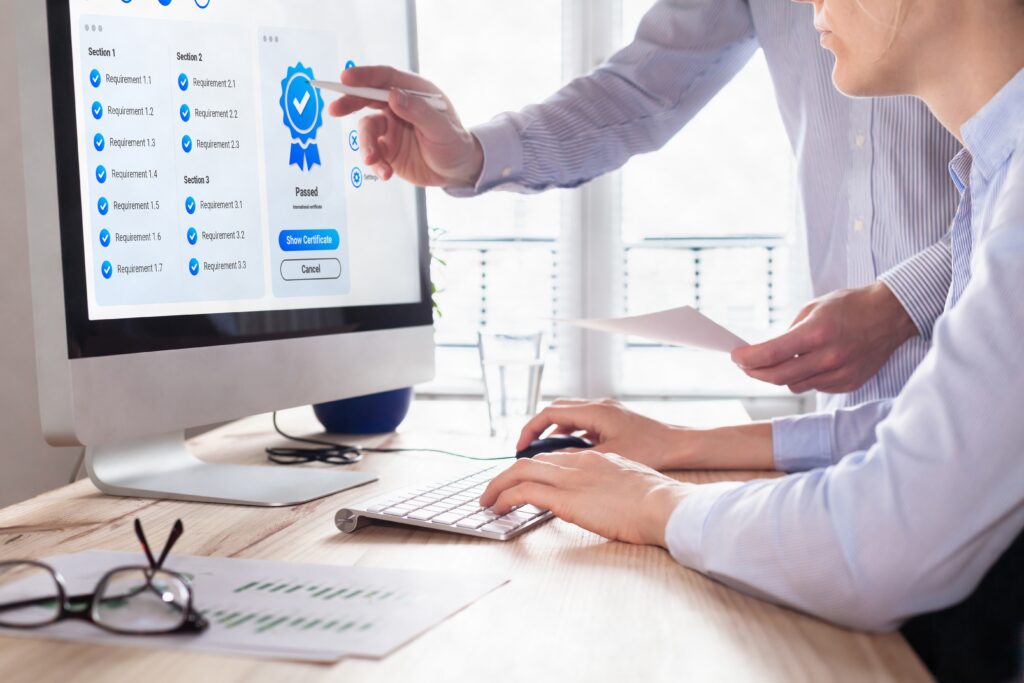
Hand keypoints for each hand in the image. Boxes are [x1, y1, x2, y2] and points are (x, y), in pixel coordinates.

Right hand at [326, 66, 483, 186]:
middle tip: (334, 110)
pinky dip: (375, 163)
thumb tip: (393, 95)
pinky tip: (386, 173)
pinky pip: (372, 153)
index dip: (365, 76)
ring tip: (373, 161)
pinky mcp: (386, 149)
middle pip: (367, 98)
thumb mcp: (442, 129)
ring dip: (366, 146)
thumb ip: (418, 111)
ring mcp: (390, 127)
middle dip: (349, 102)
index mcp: (414, 92)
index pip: (386, 78)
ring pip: (367, 130)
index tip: (346, 78)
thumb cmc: (455, 144)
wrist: (457, 172)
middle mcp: (399, 106)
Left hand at [480, 451, 692, 546]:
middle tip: (494, 490)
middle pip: (531, 462)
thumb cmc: (657, 502)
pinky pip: (524, 492)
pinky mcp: (565, 498)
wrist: (664, 505)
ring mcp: (571, 478)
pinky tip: (498, 508)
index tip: (521, 480)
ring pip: (520, 472)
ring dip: (498, 485)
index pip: (553, 458)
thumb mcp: (629, 484)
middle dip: (507, 475)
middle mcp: (578, 463)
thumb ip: (610, 485)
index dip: (532, 468)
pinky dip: (505, 497)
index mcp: (595, 459)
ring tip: (487, 501)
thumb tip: (602, 498)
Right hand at [516, 399, 686, 470]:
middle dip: (538, 429)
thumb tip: (552, 462)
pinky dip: (570, 434)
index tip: (520, 447)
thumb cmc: (651, 449)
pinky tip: (570, 453)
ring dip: (554, 432)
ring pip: (570, 416)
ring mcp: (606, 412)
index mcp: (595, 411)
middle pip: (556, 411)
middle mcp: (599, 406)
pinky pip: (583, 423)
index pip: (550, 413)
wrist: (680, 445)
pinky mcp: (613, 420)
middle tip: (526, 450)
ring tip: (544, 454)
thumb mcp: (608, 457)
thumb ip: (577, 457)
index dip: (531, 429)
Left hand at [731, 282, 917, 393]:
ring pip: (795, 385)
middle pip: (778, 377)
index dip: (748, 359)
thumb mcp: (813, 309)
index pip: (771, 354)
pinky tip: (808, 364)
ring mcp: (841, 373)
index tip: (735, 357)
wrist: (890, 315)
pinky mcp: (849, 383)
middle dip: (755, 372)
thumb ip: (789, 333)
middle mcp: (829, 356)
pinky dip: (805, 378)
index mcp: (817, 333)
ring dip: (780, 376)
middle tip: (745, 365)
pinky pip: (815, 387)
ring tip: (778, 362)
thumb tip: (766, 352)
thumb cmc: (850, 306)